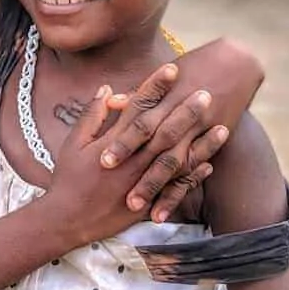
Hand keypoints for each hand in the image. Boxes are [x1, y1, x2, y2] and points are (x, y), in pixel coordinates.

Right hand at [45, 68, 227, 246]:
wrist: (66, 219)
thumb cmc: (67, 178)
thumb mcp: (73, 142)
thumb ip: (92, 115)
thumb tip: (108, 90)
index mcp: (113, 144)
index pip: (138, 109)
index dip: (155, 88)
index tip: (171, 69)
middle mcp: (131, 162)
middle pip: (164, 132)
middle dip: (186, 111)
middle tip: (206, 93)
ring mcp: (141, 184)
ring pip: (177, 160)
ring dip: (200, 144)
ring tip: (222, 127)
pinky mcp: (146, 203)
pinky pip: (174, 189)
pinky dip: (192, 176)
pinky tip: (209, 163)